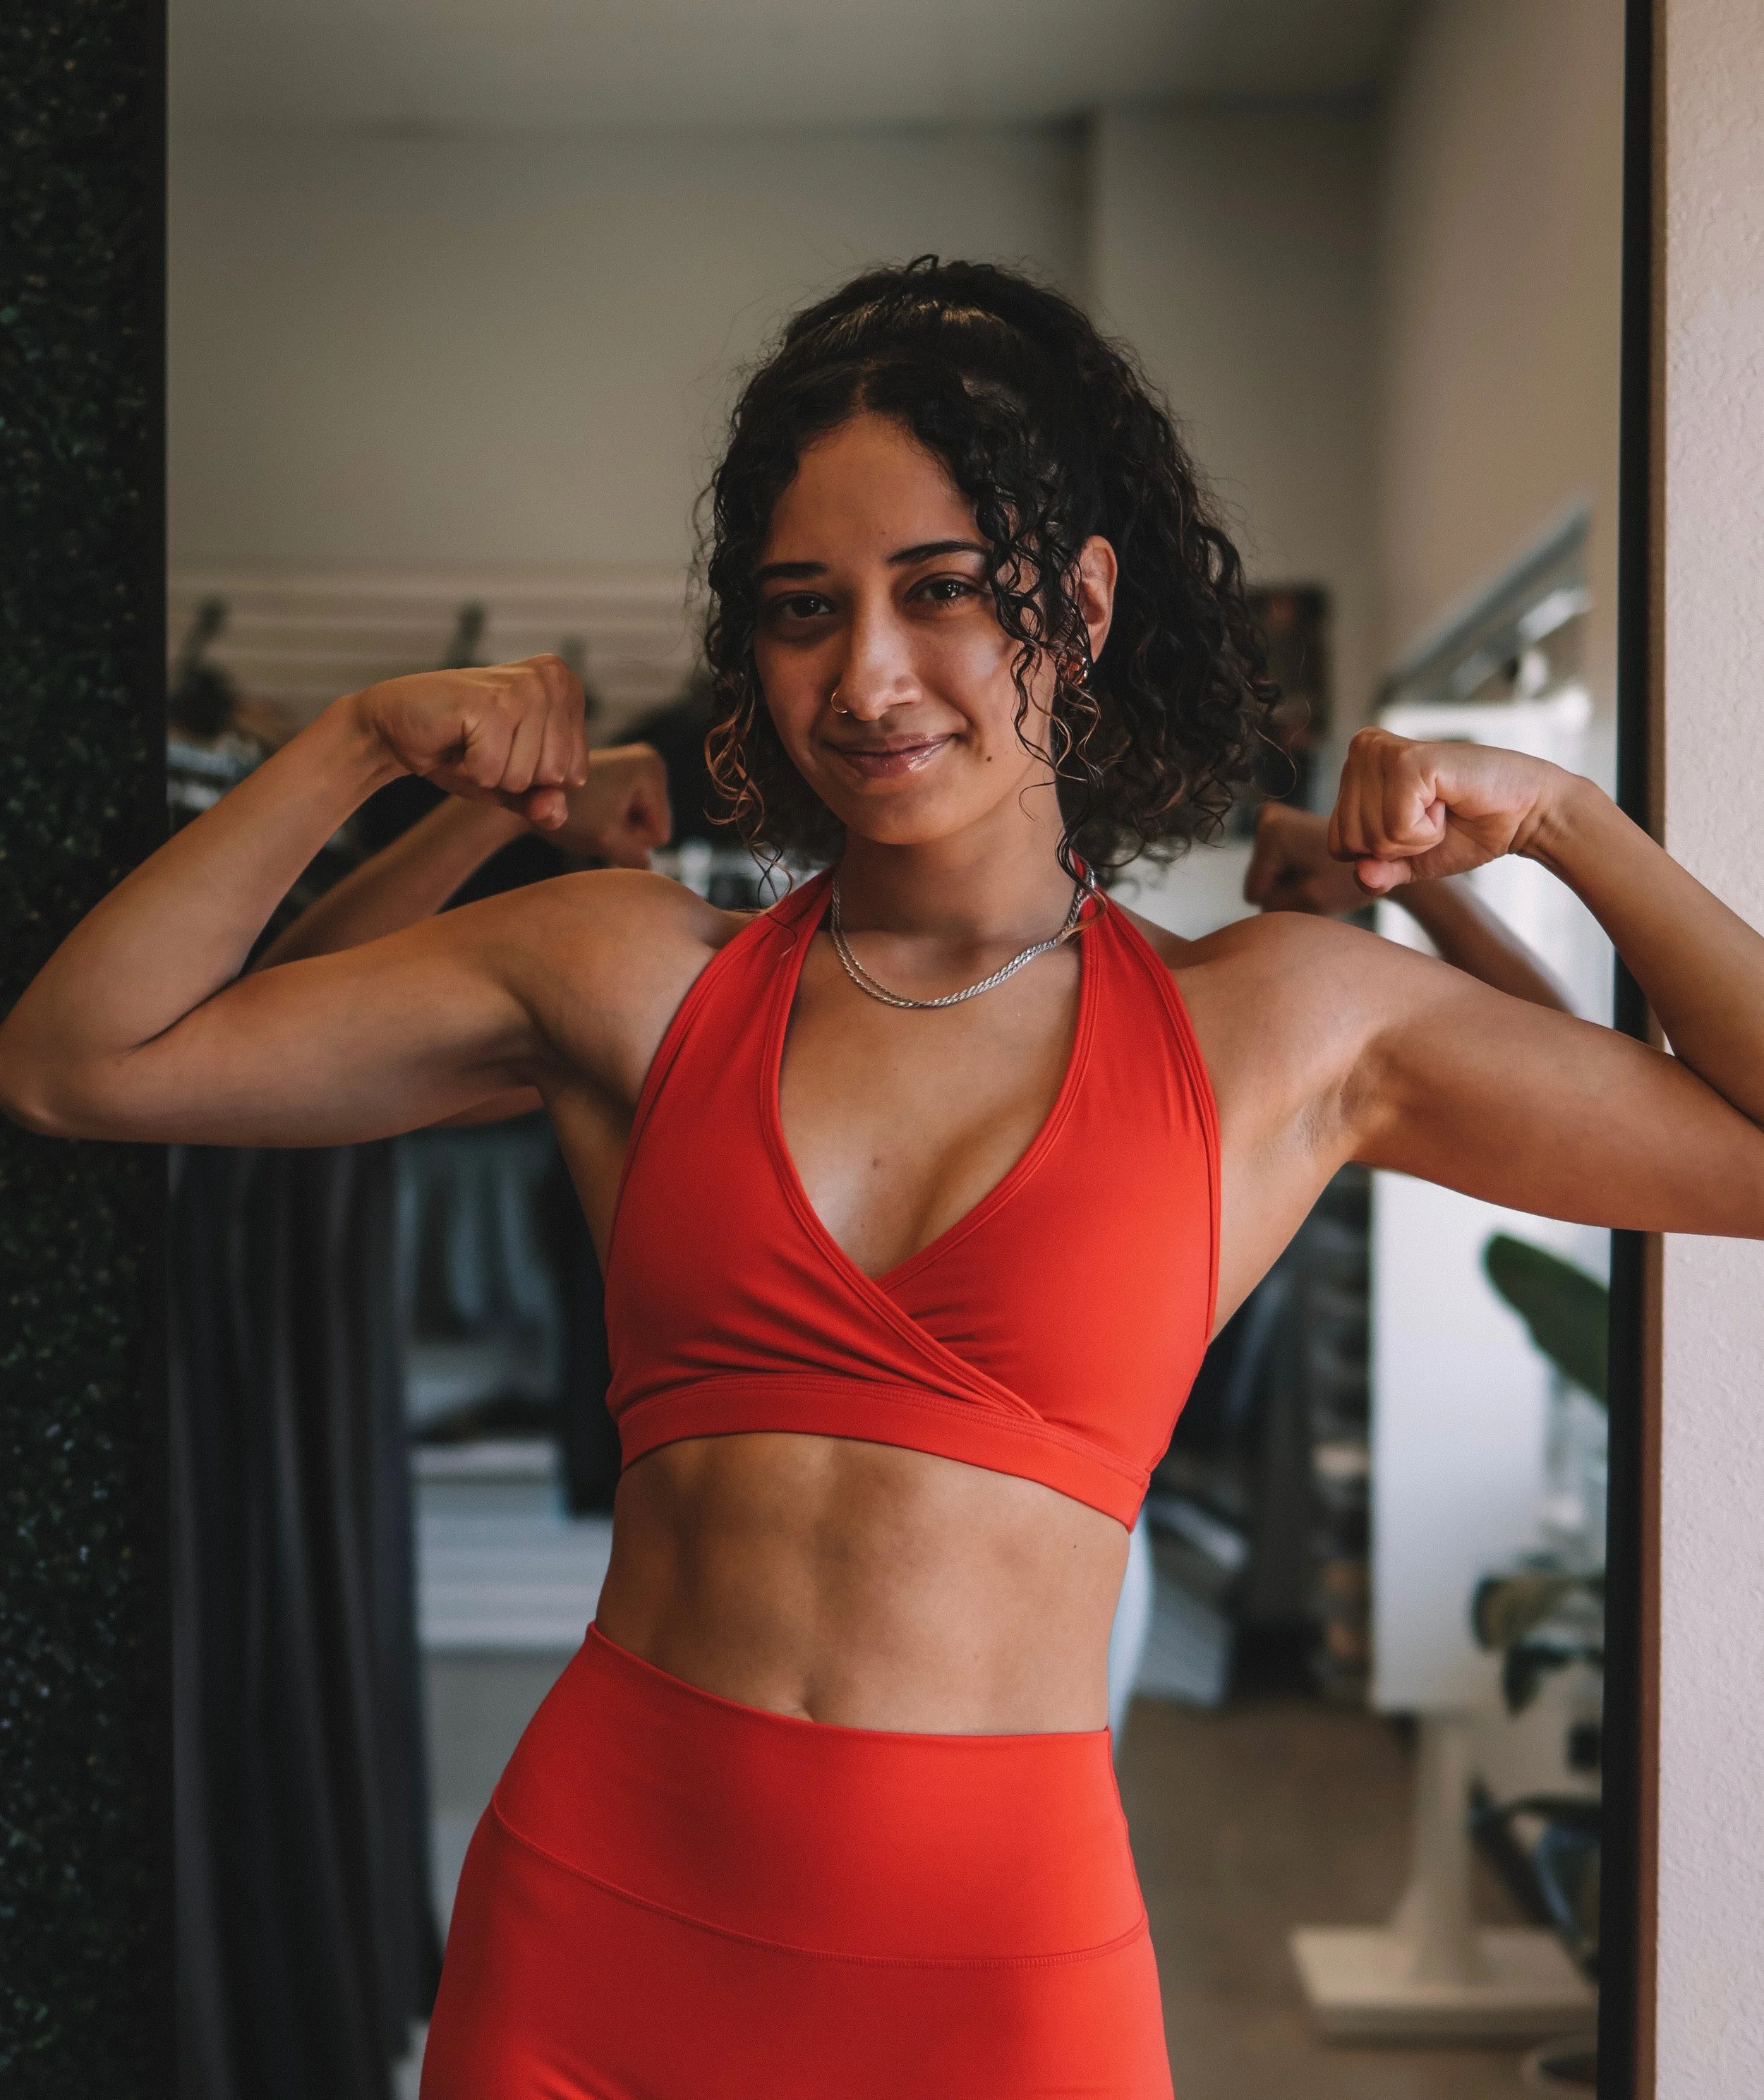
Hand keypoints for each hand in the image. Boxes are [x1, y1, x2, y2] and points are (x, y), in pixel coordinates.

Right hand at [349, 655, 589, 831]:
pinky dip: (467, 770)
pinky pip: (492, 773)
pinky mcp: (492, 703)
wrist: (395, 725)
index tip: (503, 749)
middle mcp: (553, 680)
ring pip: (525, 777)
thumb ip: (542, 804)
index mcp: (567, 690)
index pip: (575, 773)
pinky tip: (455, 739)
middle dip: (512, 777)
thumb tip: (553, 811)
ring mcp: (525, 688)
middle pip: (555, 775)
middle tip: (482, 746)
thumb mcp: (511, 785)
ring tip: (469, 741)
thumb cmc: (460, 750)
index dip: (533, 778)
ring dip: (488, 773)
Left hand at [542, 744, 672, 866]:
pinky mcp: (623, 770)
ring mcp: (636, 764)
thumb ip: (638, 859)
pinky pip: (631, 809)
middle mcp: (650, 761)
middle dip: (626, 831)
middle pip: (653, 824)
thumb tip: (652, 867)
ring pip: (642, 819)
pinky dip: (612, 815)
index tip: (602, 824)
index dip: (631, 839)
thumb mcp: (607, 841)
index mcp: (652, 771)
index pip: (659, 833)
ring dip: (618, 825)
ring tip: (592, 813)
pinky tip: (592, 807)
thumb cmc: (568, 811)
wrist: (531, 790)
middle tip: (595, 820)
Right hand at [1244, 803, 1367, 916]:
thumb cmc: (1350, 877)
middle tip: (1317, 882)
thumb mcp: (1311, 900)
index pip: (1256, 891)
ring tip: (1318, 874)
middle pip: (1259, 880)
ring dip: (1291, 883)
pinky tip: (1315, 867)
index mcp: (1271, 832)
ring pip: (1266, 875)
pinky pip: (1274, 864)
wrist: (1379, 855)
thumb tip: (1252, 906)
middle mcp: (1267, 818)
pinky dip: (1294, 872)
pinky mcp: (1281, 824)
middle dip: (1286, 889)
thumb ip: (1272, 909)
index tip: (1311, 887)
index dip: (1283, 899)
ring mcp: (1273, 819)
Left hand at [1327, 728, 1564, 893]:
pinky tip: (1446, 802)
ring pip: (1371, 836)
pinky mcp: (1406, 760)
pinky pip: (1396, 827)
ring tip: (1440, 807)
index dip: (1382, 853)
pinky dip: (1427, 831)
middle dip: (1397, 846)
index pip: (1337, 843)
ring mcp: (1381, 752)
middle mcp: (1361, 751)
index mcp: (1354, 770)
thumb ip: (1377, 874)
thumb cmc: (1465, 831)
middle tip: (1433, 816)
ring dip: (1415, 837)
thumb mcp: (1408, 862)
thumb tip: (1362, 874)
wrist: (1520, 815)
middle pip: (1349, 840)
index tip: (1416, 826)